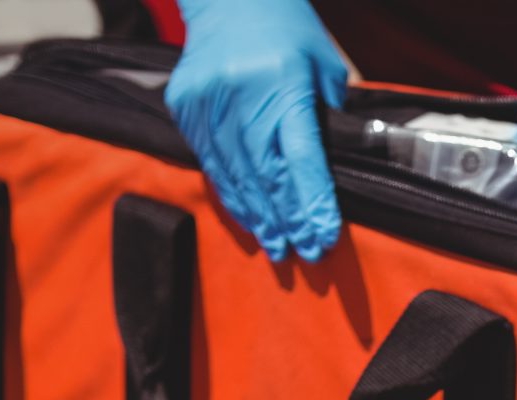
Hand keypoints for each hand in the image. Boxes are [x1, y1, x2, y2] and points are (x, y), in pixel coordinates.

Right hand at [166, 0, 352, 261]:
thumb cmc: (288, 29)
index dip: (313, 202)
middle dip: (287, 218)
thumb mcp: (323, 64)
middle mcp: (241, 94)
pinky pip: (210, 161)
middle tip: (303, 252)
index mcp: (283, 83)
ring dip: (259, 215)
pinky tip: (249, 216)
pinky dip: (232, 193)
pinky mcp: (185, 105)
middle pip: (266, 173)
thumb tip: (330, 170)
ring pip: (235, 174)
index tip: (324, 236)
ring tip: (277, 246)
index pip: (301, 156)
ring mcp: (208, 101)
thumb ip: (327, 115)